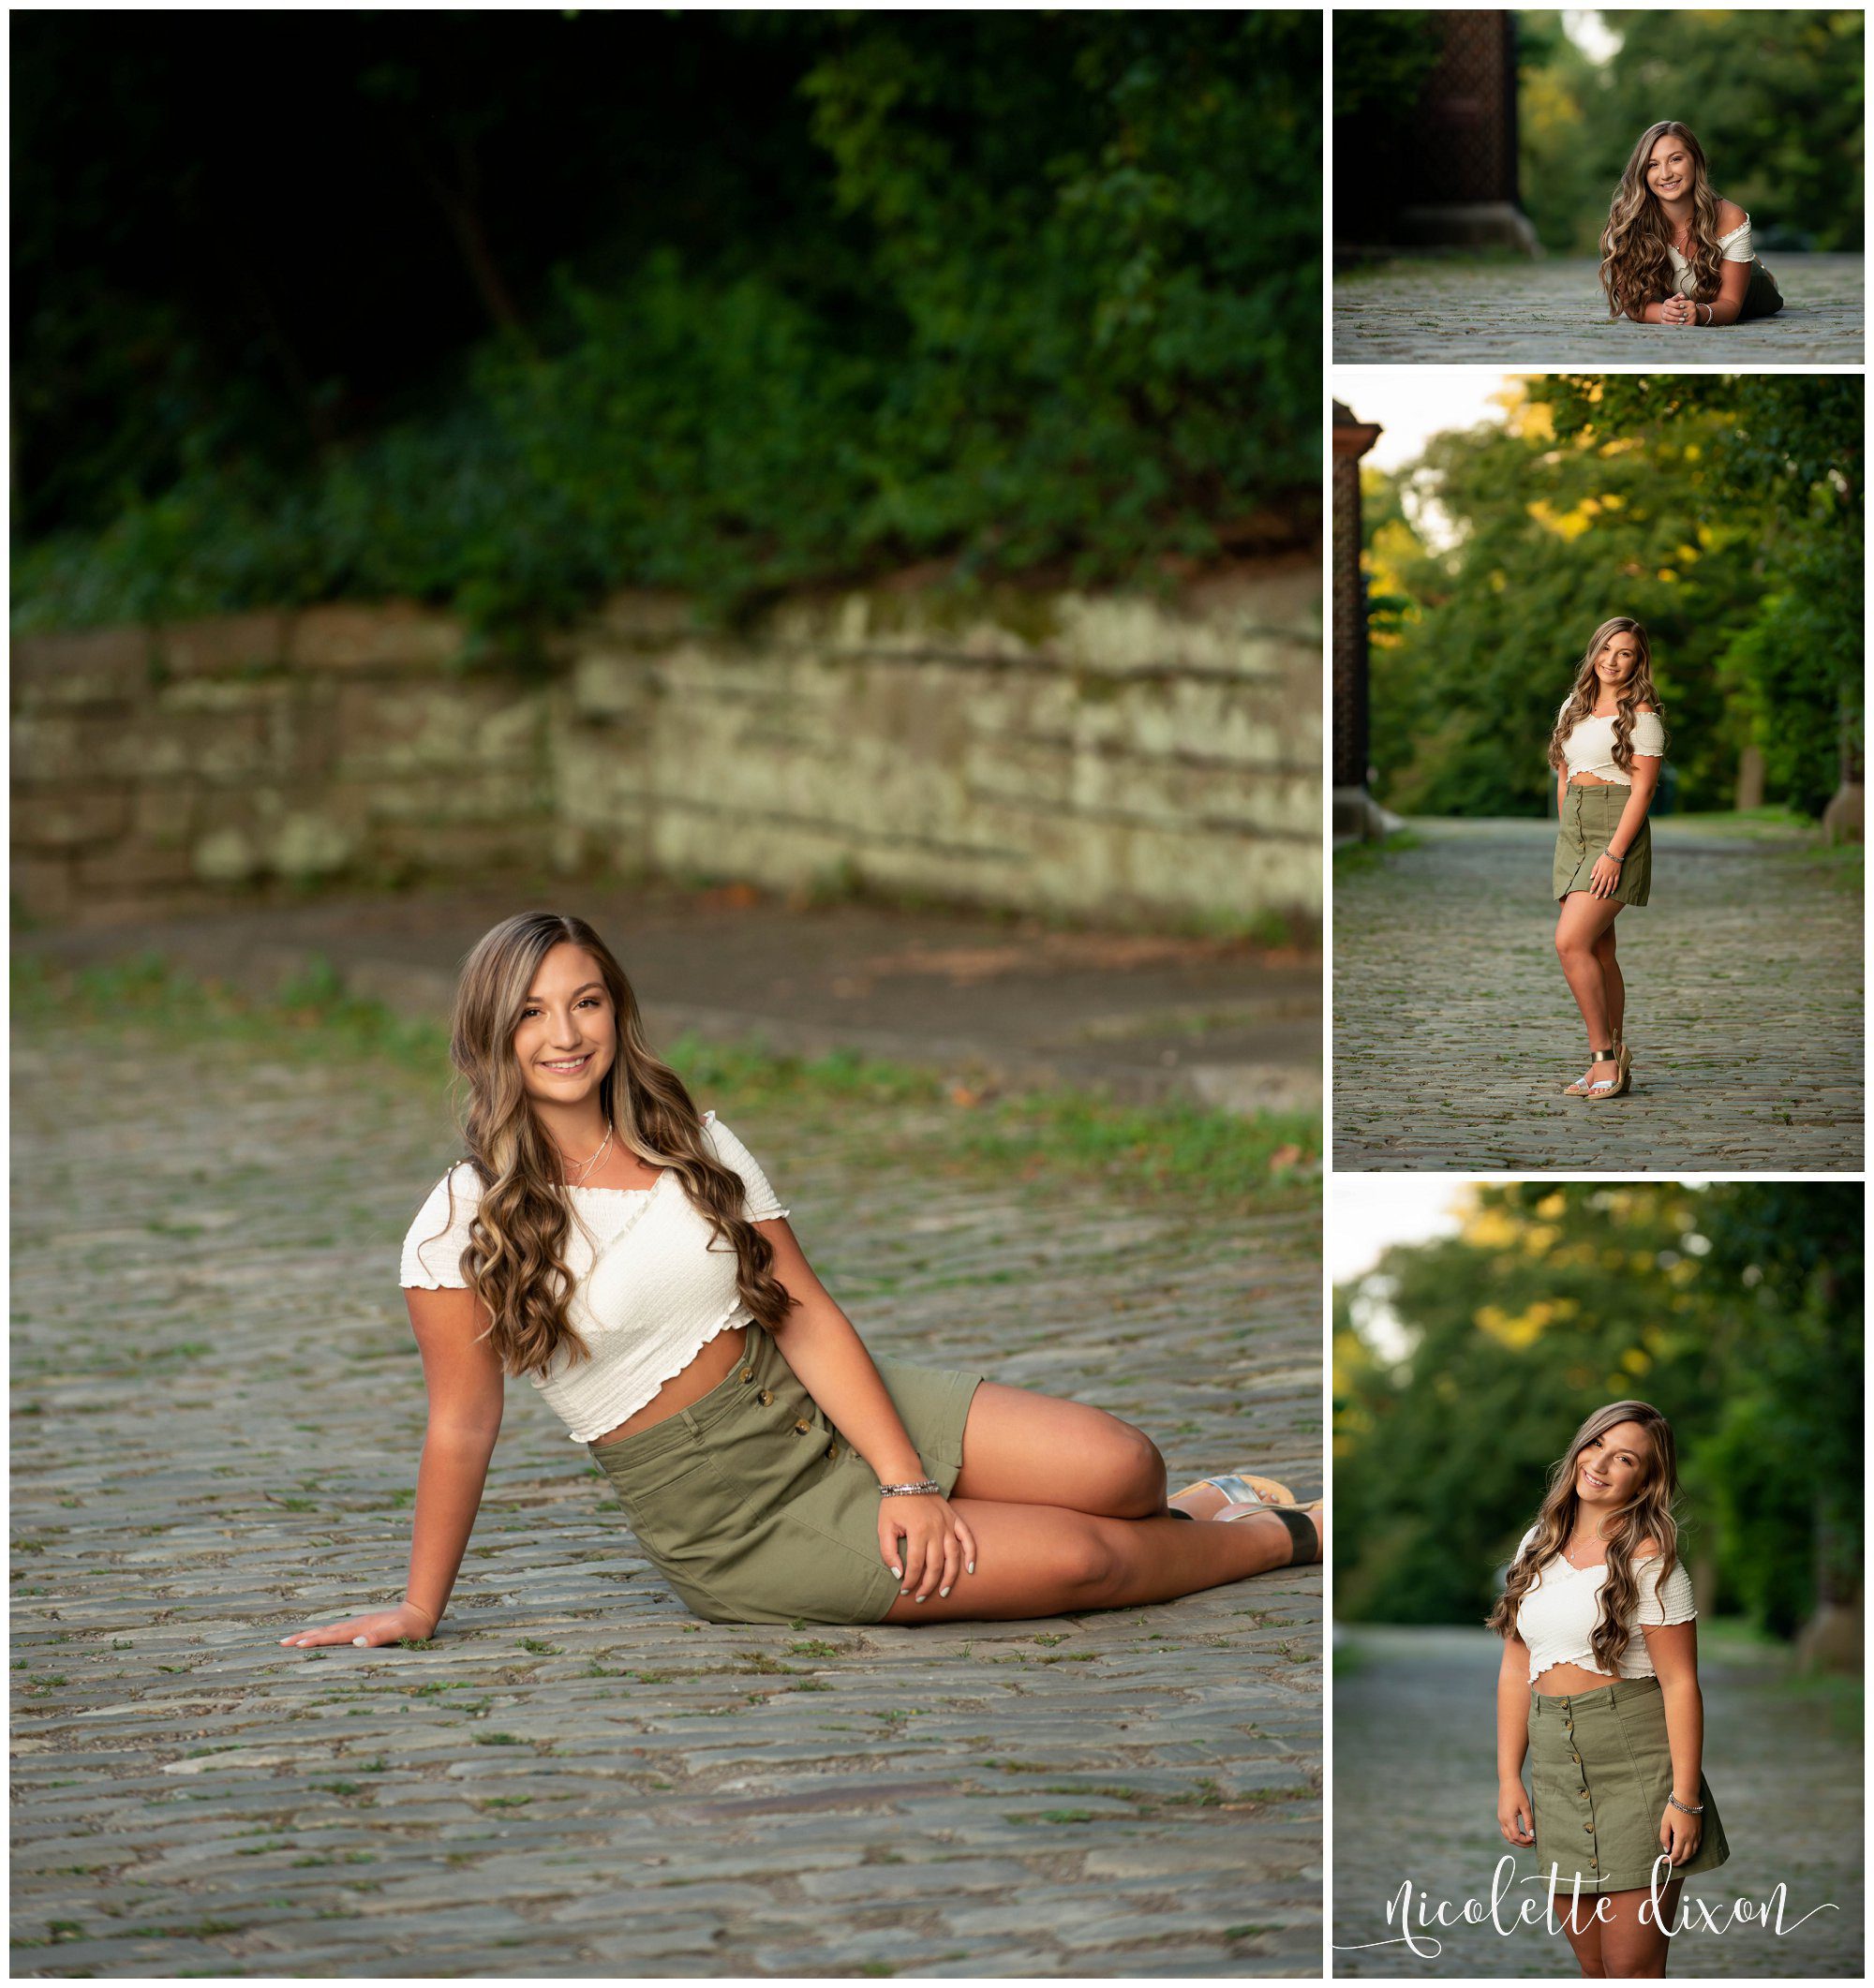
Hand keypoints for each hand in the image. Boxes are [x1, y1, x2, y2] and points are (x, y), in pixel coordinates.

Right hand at [278, 1602, 436, 1648]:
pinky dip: (323, 1634)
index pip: (333, 1636)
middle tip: (281, 1643)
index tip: (297, 1645)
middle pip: (325, 1631)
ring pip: (329, 1630)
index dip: (315, 1641)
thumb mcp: (400, 1633)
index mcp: (360, 1629)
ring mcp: (358, 1625)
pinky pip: (337, 1631)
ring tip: (293, 1640)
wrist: (421, 1611)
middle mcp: (356, 1626)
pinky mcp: (362, 1627)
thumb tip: (357, 1643)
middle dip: (304, 1637)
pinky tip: (319, 1636)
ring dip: (311, 1634)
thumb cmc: (412, 1627)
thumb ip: (380, 1637)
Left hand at [877, 1492, 977, 1602]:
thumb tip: (899, 1574)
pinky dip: (971, 1553)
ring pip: (953, 1556)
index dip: (910, 1581)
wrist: (906, 1478)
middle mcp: (936, 1528)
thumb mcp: (884, 1528)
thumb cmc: (893, 1504)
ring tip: (944, 1592)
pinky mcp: (954, 1518)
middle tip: (921, 1597)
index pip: (916, 1565)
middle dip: (928, 1585)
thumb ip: (889, 1553)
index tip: (905, 1591)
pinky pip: (966, 1537)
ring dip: (950, 1577)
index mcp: (917, 1531)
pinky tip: (970, 1568)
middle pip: (935, 1565)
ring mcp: (947, 1523)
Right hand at [1497, 1778, 1534, 1846]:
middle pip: (1511, 1839)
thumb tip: (1532, 1835)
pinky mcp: (1501, 1815)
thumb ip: (1529, 1822)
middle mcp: (1502, 1820)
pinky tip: (1521, 1831)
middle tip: (1532, 1841)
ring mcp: (1500, 1818)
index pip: (1516, 1837)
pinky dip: (1513, 1834)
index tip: (1534, 1838)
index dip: (1525, 1841)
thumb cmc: (1518, 1792)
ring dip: (1517, 1839)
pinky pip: (1505, 1830)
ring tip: (1527, 1837)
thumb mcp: (1526, 1807)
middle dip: (1522, 1843)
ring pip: (1507, 1835)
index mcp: (1508, 1818)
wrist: (1508, 1781)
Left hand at [1590, 854, 1623, 898]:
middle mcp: (1606, 874)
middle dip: (1599, 892)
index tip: (1591, 892)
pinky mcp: (1617, 874)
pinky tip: (1612, 891)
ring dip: (1607, 891)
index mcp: (1600, 871)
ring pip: (1609, 885)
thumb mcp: (1597, 862)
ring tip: (1605, 897)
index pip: (1596, 881)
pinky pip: (1616, 882)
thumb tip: (1591, 877)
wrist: (1614, 853)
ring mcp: (1612, 874)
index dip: (1593, 887)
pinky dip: (1614, 887)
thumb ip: (1594, 870)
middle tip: (1597, 898)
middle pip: (1602, 885)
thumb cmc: (1604, 857)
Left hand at [1659, 1801, 1702, 1865]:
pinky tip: (1686, 1851)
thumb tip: (1666, 1849)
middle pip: (1686, 1856)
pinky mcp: (1700, 1832)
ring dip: (1685, 1858)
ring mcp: (1697, 1836)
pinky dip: (1691, 1852)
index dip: (1670, 1860)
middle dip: (1678, 1862)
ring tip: (1677, 1859)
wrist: (1687, 1798)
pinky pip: (1697, 1847)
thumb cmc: (1674, 1809)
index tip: (1664, 1862)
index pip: (1677, 1854)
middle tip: (1671, 1863)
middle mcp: (1691, 1838)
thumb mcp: (1665, 1822)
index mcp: (1682, 1836)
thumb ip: (1664, 1837)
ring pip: (1693, 1853)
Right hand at [1661, 294, 1690, 324]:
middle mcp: (1663, 309)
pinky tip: (1679, 324)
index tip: (1683, 306)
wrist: (1668, 311)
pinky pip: (1667, 323)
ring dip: (1675, 319)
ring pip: (1667, 317)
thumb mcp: (1677, 298)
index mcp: (1667, 302)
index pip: (1671, 303)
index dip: (1677, 305)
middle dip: (1677, 312)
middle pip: (1669, 310)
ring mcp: (1662, 315)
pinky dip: (1673, 324)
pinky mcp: (1663, 321)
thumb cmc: (1676, 304)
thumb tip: (1682, 296)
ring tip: (1683, 320)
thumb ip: (1680, 296)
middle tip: (1685, 314)